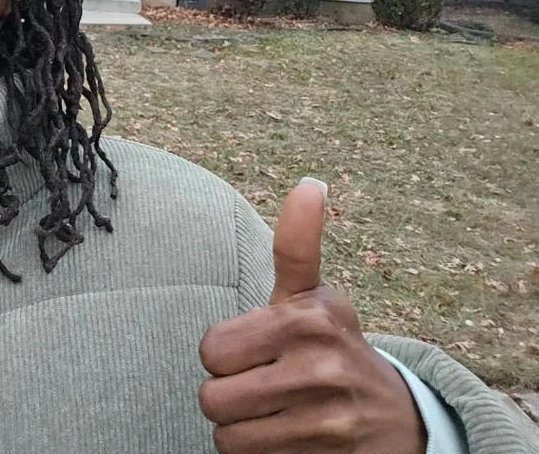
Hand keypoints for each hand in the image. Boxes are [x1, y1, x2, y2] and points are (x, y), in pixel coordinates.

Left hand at [198, 179, 427, 453]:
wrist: (401, 419)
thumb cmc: (335, 349)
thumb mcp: (315, 297)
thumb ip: (297, 246)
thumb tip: (310, 184)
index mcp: (306, 316)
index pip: (211, 349)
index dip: (222, 356)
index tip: (254, 352)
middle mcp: (319, 363)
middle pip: (212, 395)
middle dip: (229, 395)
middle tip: (264, 386)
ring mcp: (326, 415)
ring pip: (228, 434)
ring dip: (243, 430)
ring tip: (278, 412)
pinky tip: (291, 438)